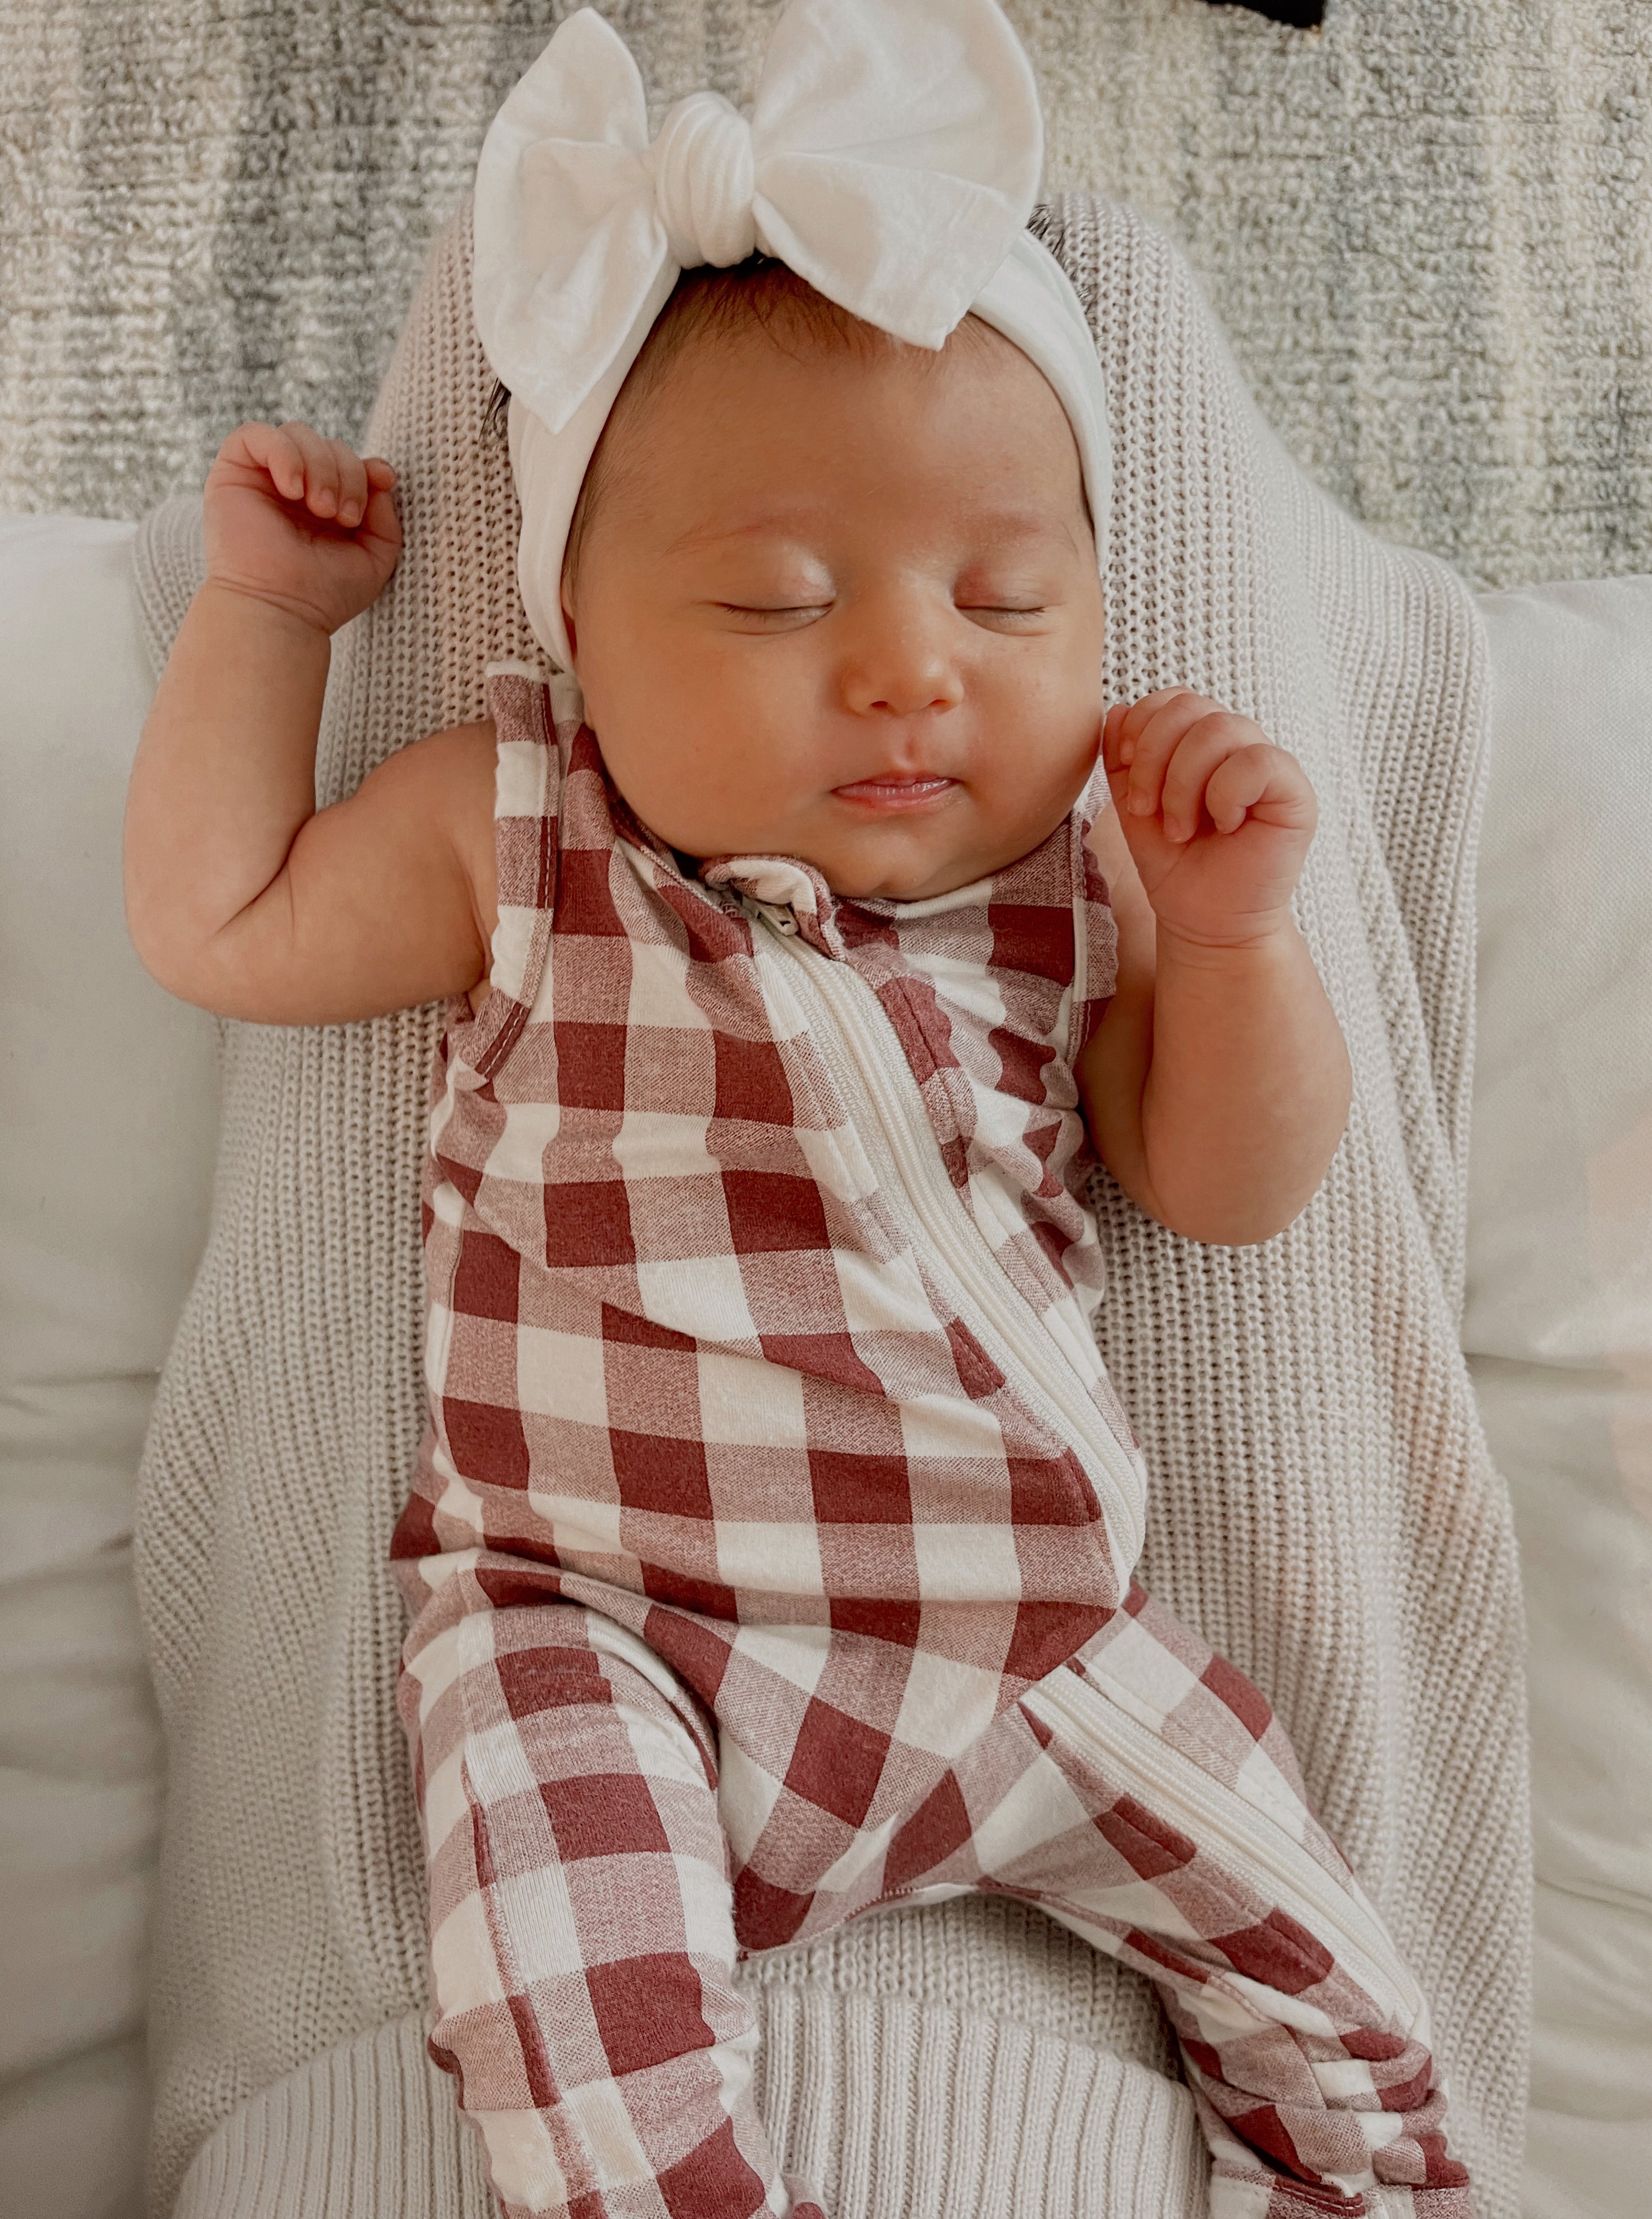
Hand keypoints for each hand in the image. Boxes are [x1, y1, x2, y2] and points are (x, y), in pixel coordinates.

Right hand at [203, 419, 401, 637]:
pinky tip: (293, 490)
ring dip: (321, 466)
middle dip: (347, 472)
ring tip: (321, 508)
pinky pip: (255, 434)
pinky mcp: (232, 474)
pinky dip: (283, 454)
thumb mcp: (375, 555)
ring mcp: (262, 479)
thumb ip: (385, 515)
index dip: (367, 465)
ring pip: (298, 434)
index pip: (349, 460)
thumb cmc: (325, 593)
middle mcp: (293, 488)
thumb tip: (379, 472)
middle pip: (329, 444)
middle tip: (342, 516)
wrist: (282, 610)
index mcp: (324, 503)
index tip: (382, 480)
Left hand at [1101, 688, 1316, 949]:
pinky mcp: (1295, 792)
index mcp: (1202, 744)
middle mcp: (1239, 746)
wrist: (1205, 923)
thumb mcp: (1134, 807)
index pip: (1174, 699)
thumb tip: (1117, 710)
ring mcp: (1269, 765)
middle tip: (1148, 809)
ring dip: (1183, 783)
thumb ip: (1124, 760)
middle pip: (1191, 707)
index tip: (1127, 770)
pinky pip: (1257, 761)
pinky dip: (1225, 794)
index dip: (1142, 726)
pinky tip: (1225, 826)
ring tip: (1181, 828)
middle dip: (1154, 758)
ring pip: (1220, 729)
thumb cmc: (1175, 866)